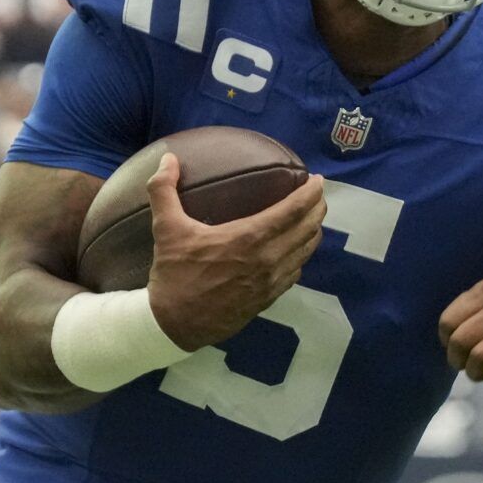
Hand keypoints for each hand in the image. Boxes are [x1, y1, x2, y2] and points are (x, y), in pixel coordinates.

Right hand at [145, 152, 325, 350]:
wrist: (174, 324)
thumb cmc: (173, 274)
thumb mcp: (166, 228)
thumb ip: (164, 190)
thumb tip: (168, 158)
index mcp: (249, 238)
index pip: (293, 211)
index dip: (311, 194)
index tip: (317, 180)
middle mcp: (268, 259)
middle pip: (308, 229)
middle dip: (317, 208)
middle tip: (317, 195)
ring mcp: (271, 281)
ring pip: (306, 252)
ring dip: (313, 232)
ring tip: (312, 218)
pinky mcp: (269, 298)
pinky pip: (295, 272)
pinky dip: (301, 256)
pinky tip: (296, 250)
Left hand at [439, 277, 482, 392]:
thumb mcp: (480, 317)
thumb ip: (459, 321)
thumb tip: (449, 342)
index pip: (447, 322)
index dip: (449, 342)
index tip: (464, 346)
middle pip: (460, 341)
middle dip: (461, 361)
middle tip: (472, 365)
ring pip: (480, 357)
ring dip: (478, 373)